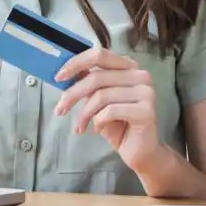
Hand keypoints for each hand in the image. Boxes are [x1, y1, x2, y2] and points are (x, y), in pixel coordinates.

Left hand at [52, 47, 161, 174]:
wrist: (140, 151)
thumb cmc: (117, 124)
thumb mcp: (97, 100)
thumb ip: (87, 83)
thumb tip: (63, 72)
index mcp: (128, 67)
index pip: (99, 54)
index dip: (76, 63)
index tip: (58, 77)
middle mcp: (140, 75)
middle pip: (97, 77)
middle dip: (73, 94)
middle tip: (59, 110)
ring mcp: (146, 92)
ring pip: (101, 95)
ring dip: (84, 113)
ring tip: (79, 126)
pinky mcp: (147, 111)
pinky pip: (111, 111)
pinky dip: (98, 121)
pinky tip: (96, 129)